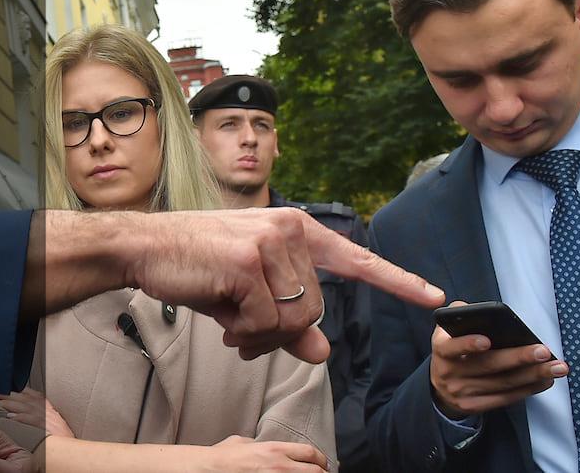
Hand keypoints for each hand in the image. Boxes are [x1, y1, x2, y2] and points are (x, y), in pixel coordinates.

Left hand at [0, 387, 74, 437]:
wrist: (71, 441)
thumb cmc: (58, 430)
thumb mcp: (46, 414)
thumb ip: (31, 409)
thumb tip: (12, 408)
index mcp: (41, 402)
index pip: (22, 391)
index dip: (7, 388)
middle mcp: (41, 406)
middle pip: (19, 396)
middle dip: (3, 393)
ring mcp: (44, 415)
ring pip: (23, 405)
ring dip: (7, 403)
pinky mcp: (45, 425)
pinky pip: (32, 420)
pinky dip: (21, 417)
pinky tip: (11, 416)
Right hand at [131, 207, 444, 362]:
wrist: (144, 248)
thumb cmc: (197, 268)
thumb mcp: (248, 297)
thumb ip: (288, 321)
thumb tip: (321, 350)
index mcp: (295, 230)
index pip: (355, 258)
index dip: (397, 281)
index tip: (435, 297)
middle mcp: (290, 230)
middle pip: (315, 309)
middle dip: (280, 333)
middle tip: (242, 332)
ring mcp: (270, 243)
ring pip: (294, 319)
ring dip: (260, 336)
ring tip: (230, 322)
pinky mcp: (248, 261)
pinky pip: (265, 323)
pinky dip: (243, 333)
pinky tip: (220, 318)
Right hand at [202, 435, 328, 471]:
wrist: (211, 468)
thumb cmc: (224, 455)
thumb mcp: (245, 442)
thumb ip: (259, 443)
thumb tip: (262, 444)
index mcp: (275, 449)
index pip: (309, 452)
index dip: (321, 458)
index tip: (323, 462)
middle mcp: (279, 466)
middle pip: (315, 471)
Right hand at [430, 301, 568, 417]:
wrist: (440, 387)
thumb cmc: (453, 351)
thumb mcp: (448, 333)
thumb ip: (459, 317)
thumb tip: (473, 309)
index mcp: (442, 350)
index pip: (453, 347)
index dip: (468, 344)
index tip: (487, 340)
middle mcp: (450, 373)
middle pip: (488, 366)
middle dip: (518, 358)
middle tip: (542, 351)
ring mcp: (462, 392)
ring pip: (503, 383)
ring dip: (533, 375)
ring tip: (556, 367)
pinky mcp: (475, 407)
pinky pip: (505, 398)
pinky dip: (528, 389)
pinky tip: (545, 380)